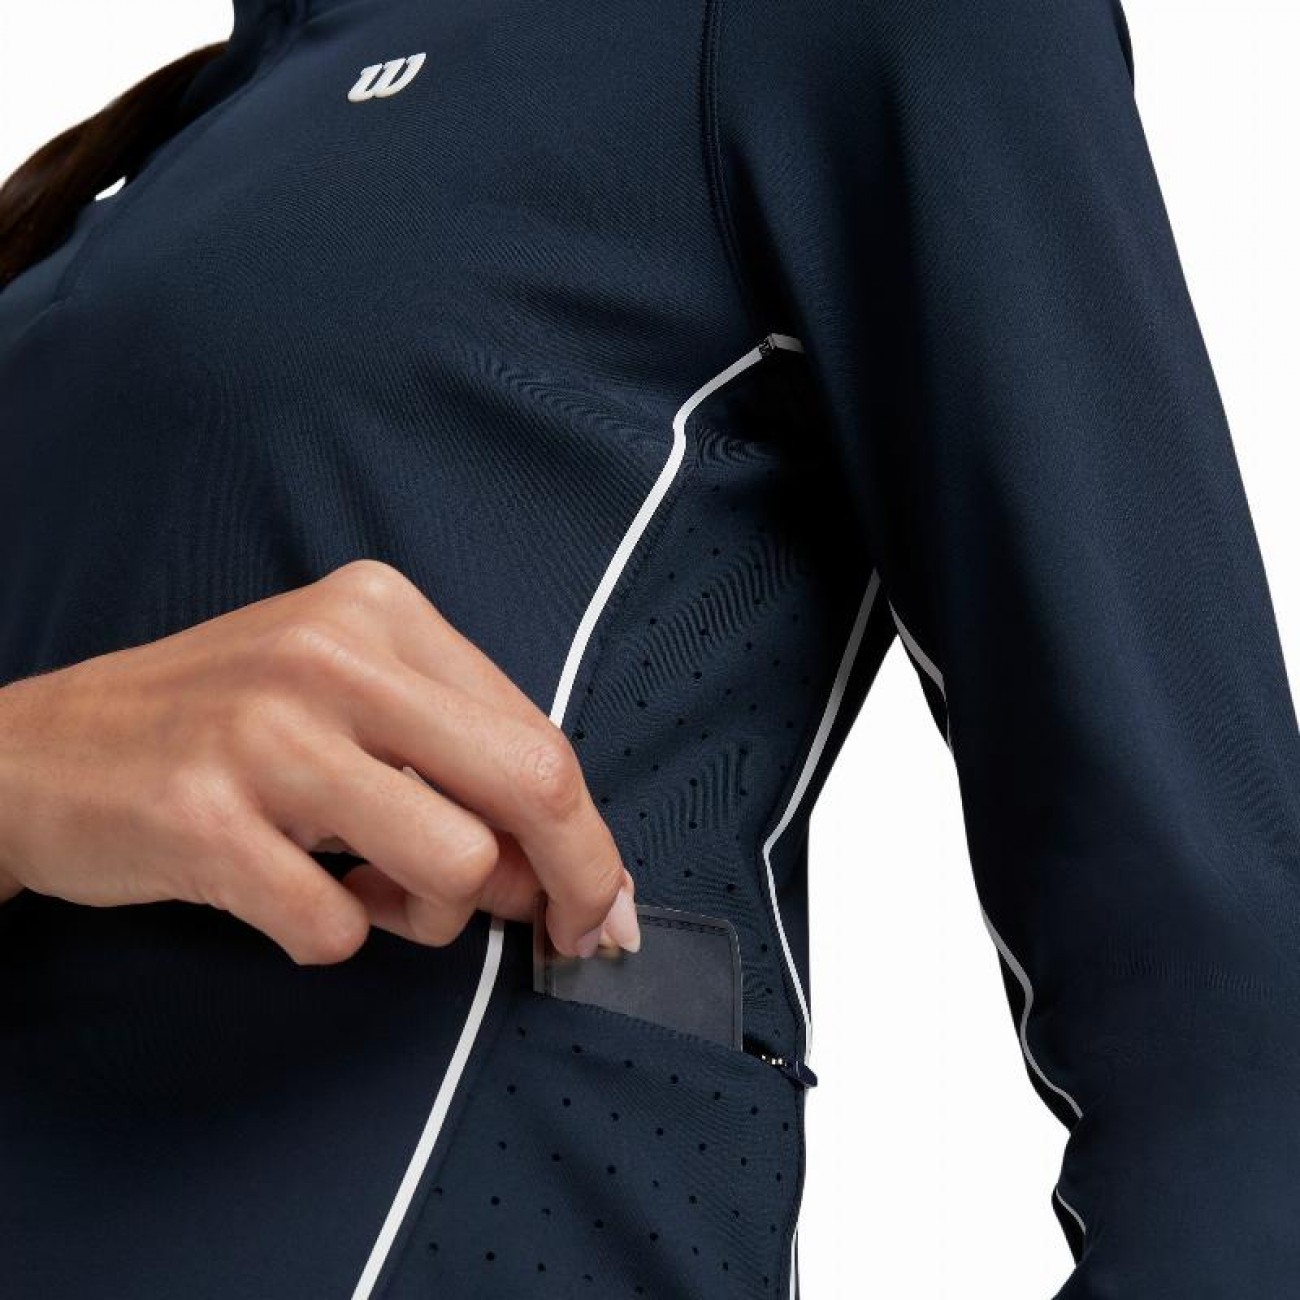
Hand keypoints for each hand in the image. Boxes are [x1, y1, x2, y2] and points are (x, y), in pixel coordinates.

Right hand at [0, 559, 640, 963]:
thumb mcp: (346, 694)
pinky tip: (291, 896)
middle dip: (570, 881)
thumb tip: (554, 865)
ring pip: (454, 865)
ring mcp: (266, 734)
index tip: (598, 902)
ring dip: (430, 916)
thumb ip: (456, 753)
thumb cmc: (222, 726)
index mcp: (382, 611)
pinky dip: (332, 937)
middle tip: (557, 933)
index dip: (589, 837)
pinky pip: (338, 931)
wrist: (38, 751)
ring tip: (370, 892)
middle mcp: (333, 656)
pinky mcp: (205, 820)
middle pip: (532, 785)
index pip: (539, 735)